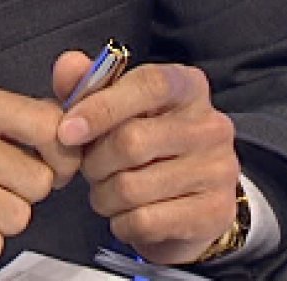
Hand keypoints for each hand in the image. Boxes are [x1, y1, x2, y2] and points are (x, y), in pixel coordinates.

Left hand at [54, 51, 240, 263]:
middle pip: (131, 142)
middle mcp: (211, 125)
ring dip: (103, 194)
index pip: (148, 85)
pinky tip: (125, 213)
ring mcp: (220, 170)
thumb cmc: (143, 140)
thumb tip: (68, 64)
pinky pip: (145, 222)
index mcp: (187, 86)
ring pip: (132, 187)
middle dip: (94, 161)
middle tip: (88, 168)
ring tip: (106, 190)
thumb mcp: (115, 106)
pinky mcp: (216, 213)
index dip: (101, 107)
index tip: (67, 131)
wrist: (191, 196)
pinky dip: (120, 222)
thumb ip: (87, 84)